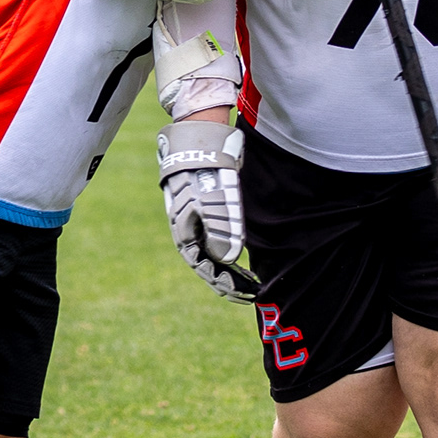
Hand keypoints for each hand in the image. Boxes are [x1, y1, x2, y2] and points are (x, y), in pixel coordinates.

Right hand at [157, 119, 251, 299]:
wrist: (198, 143)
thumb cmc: (204, 173)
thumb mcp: (212, 202)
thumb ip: (220, 231)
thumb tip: (228, 260)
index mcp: (185, 234)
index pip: (204, 267)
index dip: (224, 283)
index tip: (244, 294)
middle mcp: (190, 231)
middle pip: (208, 264)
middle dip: (228, 281)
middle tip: (251, 293)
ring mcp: (196, 221)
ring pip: (212, 253)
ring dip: (229, 269)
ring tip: (248, 281)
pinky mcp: (206, 211)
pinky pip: (216, 238)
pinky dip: (228, 250)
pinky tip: (240, 258)